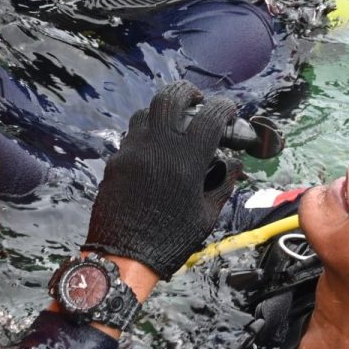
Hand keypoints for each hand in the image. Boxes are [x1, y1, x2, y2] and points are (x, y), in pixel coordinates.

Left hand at [83, 81, 243, 277]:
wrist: (125, 256)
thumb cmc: (172, 240)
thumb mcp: (207, 214)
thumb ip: (222, 183)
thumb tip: (232, 163)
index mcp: (186, 160)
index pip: (210, 117)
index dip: (224, 108)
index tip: (230, 110)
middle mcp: (158, 147)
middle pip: (170, 98)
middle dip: (187, 92)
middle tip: (197, 100)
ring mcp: (132, 151)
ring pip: (146, 112)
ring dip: (163, 112)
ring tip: (173, 125)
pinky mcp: (116, 161)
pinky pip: (132, 135)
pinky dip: (146, 133)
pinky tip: (154, 149)